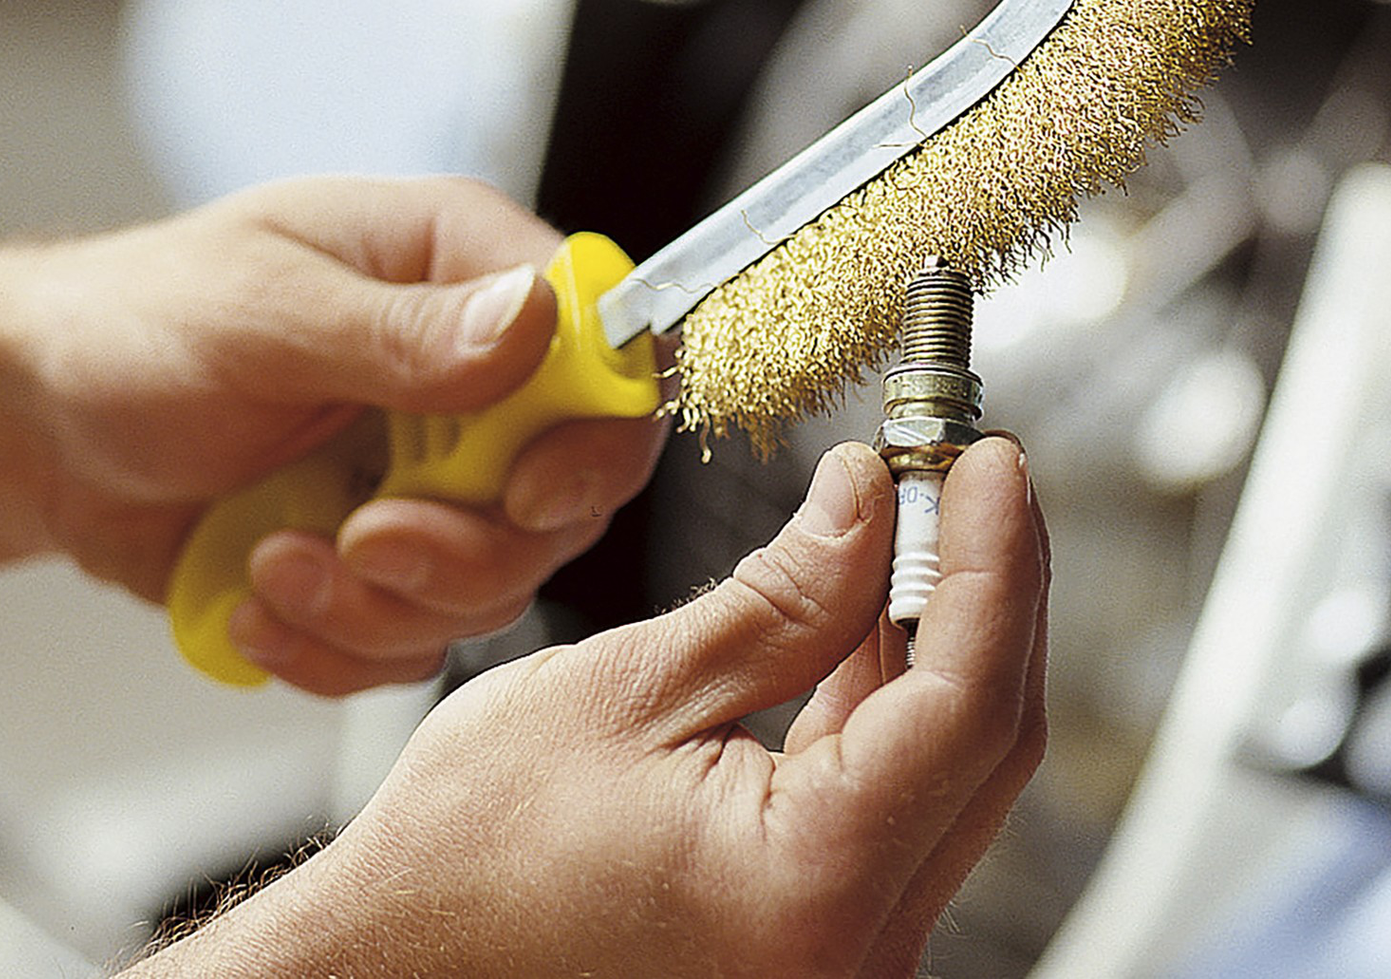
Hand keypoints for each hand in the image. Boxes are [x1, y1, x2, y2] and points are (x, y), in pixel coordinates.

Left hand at [15, 175, 667, 692]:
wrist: (36, 430)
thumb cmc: (133, 327)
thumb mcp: (259, 312)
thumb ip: (400, 330)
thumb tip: (539, 320)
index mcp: (463, 270)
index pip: (609, 352)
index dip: (595, 438)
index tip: (520, 496)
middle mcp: (475, 377)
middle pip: (568, 497)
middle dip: (464, 548)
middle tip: (362, 538)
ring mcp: (436, 476)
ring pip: (498, 585)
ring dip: (384, 604)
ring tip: (276, 560)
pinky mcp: (389, 559)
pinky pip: (418, 640)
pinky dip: (339, 647)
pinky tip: (259, 599)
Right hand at [131, 438, 1048, 976]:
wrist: (396, 969)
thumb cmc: (465, 863)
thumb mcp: (627, 692)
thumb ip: (781, 599)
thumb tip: (871, 503)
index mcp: (809, 891)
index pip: (967, 699)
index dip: (995, 562)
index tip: (991, 462)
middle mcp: (855, 950)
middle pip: (987, 738)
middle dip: (990, 588)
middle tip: (964, 474)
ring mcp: (846, 955)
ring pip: (956, 768)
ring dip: (945, 636)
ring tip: (913, 522)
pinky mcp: (821, 940)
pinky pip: (900, 803)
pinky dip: (895, 699)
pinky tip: (870, 612)